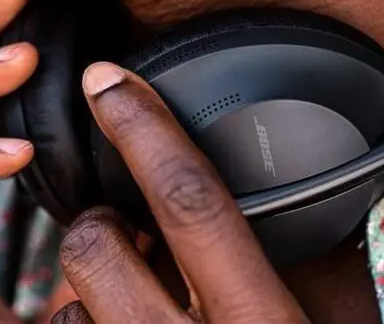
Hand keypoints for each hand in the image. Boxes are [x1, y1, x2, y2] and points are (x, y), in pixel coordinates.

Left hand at [51, 62, 309, 323]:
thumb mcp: (309, 322)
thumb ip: (303, 273)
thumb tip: (314, 220)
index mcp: (258, 320)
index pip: (190, 202)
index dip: (146, 130)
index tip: (111, 83)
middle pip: (97, 244)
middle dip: (102, 222)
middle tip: (130, 231)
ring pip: (69, 299)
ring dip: (96, 286)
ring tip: (136, 297)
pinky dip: (88, 323)